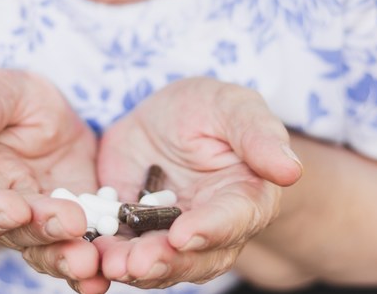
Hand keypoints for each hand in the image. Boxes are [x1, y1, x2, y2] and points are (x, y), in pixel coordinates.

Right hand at [0, 68, 109, 293]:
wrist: (51, 119)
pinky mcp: (78, 229)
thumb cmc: (13, 102)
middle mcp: (3, 215)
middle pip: (18, 233)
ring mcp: (42, 227)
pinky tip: (114, 267)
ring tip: (92, 263)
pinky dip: (100, 261)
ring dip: (70, 258)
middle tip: (72, 226)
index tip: (14, 210)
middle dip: (45, 233)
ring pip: (51, 251)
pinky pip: (86, 249)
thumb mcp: (0, 89)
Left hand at [92, 77, 302, 288]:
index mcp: (244, 199)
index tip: (184, 233)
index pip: (233, 219)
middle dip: (165, 261)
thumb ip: (259, 136)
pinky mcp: (131, 232)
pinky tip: (85, 256)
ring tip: (109, 264)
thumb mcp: (234, 108)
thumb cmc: (214, 111)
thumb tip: (290, 170)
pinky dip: (103, 257)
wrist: (169, 119)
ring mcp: (168, 235)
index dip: (210, 229)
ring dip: (133, 268)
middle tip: (136, 262)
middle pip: (195, 256)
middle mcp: (209, 229)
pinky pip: (120, 251)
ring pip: (157, 263)